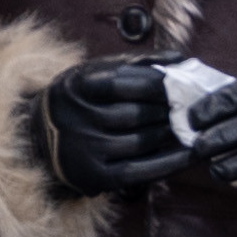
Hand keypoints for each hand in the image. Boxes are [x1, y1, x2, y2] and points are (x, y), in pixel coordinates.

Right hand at [36, 54, 195, 202]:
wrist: (39, 140)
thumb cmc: (80, 100)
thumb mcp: (94, 73)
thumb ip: (134, 64)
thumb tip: (179, 59)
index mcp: (75, 88)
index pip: (121, 83)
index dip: (155, 84)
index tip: (180, 83)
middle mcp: (77, 121)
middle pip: (134, 114)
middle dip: (170, 110)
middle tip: (196, 106)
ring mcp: (85, 151)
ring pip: (140, 142)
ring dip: (173, 134)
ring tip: (195, 126)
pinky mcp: (95, 177)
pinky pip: (140, 171)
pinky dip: (169, 162)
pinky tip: (191, 154)